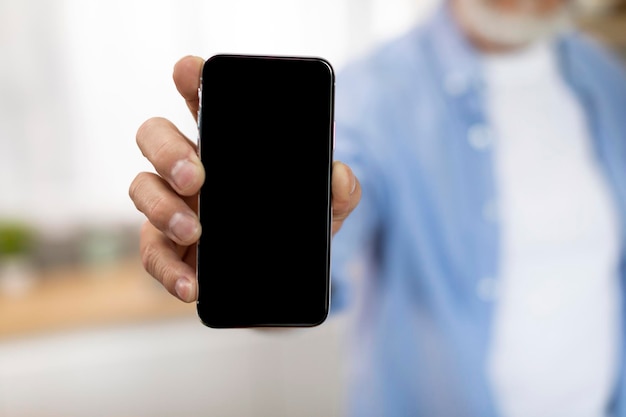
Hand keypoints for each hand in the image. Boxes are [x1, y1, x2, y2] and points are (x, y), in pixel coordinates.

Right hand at [129, 55, 360, 302]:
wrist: (286, 282)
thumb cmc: (298, 229)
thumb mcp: (328, 208)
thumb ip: (341, 190)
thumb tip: (337, 174)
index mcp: (226, 145)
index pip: (201, 101)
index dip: (190, 79)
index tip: (189, 70)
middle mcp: (192, 169)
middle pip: (155, 137)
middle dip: (167, 150)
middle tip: (195, 175)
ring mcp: (175, 207)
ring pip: (142, 188)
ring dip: (162, 208)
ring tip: (194, 231)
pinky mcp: (170, 249)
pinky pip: (152, 253)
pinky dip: (166, 270)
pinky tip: (189, 284)